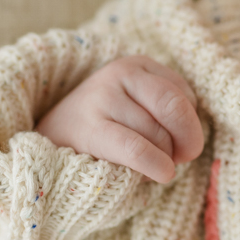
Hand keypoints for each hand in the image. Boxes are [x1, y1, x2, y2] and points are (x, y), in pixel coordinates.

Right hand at [34, 55, 204, 182]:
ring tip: (148, 165)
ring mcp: (102, 97)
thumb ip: (167, 114)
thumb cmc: (105, 131)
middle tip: (183, 158)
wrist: (46, 143)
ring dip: (164, 158)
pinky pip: (137, 149)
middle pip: (175, 107)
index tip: (177, 142)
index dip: (190, 124)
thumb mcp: (137, 108)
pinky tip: (160, 174)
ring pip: (158, 134)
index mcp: (136, 65)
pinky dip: (156, 165)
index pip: (184, 94)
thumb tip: (192, 143)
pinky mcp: (90, 128)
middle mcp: (120, 74)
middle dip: (188, 138)